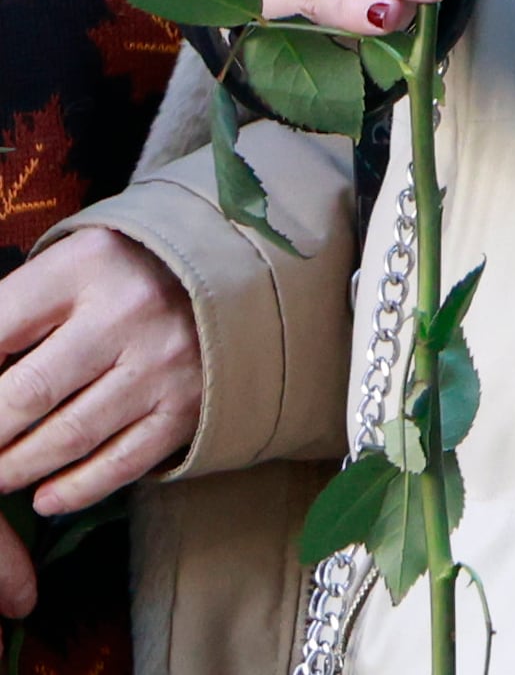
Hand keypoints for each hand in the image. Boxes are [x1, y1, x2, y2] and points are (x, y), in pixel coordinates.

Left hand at [0, 232, 199, 602]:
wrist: (243, 271)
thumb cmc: (131, 273)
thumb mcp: (73, 265)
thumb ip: (16, 312)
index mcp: (88, 264)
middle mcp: (130, 312)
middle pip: (24, 396)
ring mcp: (164, 364)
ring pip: (67, 438)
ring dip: (15, 469)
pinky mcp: (189, 405)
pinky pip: (120, 463)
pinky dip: (74, 490)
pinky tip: (44, 498)